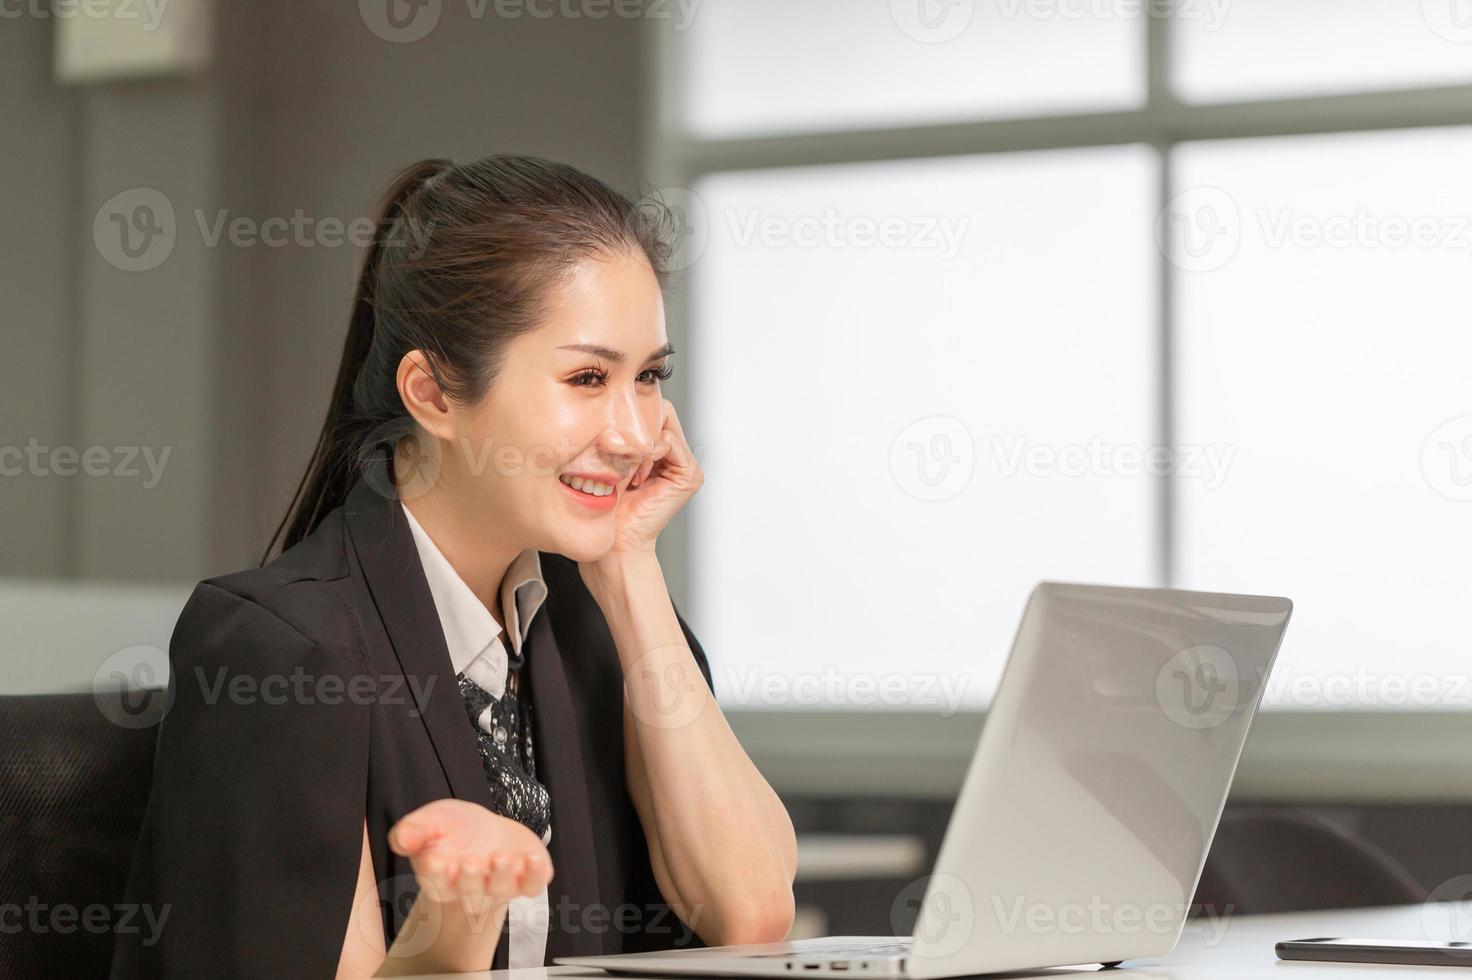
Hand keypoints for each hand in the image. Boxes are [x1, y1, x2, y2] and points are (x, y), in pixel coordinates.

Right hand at [389, 799, 552, 908]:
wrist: (485, 833)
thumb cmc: (453, 829)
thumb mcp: (429, 821)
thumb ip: (413, 830)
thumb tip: (402, 838)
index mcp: (441, 879)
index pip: (436, 884)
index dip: (437, 876)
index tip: (437, 861)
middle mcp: (471, 889)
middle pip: (470, 894)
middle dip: (471, 880)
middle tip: (471, 861)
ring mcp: (500, 885)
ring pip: (501, 890)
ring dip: (503, 877)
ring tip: (502, 858)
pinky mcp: (526, 879)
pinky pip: (533, 885)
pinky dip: (536, 875)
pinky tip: (534, 859)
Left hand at [588, 399, 702, 565]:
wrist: (614, 544)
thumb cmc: (605, 506)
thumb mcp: (606, 459)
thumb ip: (616, 431)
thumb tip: (609, 401)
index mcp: (655, 450)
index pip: (647, 410)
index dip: (628, 419)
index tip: (607, 445)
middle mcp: (673, 454)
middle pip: (658, 412)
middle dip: (635, 429)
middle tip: (616, 456)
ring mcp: (684, 464)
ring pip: (664, 423)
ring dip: (640, 443)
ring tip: (627, 470)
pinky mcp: (689, 475)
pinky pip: (670, 442)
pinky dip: (650, 453)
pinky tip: (637, 476)